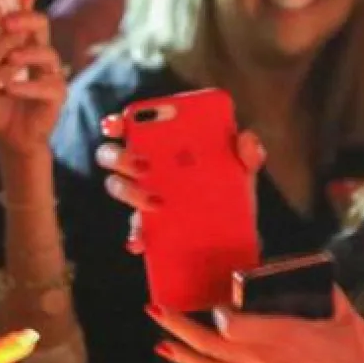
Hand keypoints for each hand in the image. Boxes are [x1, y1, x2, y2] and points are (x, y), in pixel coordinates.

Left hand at [0, 0, 67, 157]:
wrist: (8, 138)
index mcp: (20, 41)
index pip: (24, 11)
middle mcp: (38, 52)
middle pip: (40, 24)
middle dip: (24, 20)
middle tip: (5, 23)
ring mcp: (50, 72)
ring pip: (48, 53)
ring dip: (28, 53)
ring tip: (10, 58)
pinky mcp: (56, 96)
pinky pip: (49, 86)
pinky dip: (29, 86)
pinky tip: (10, 88)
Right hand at [96, 114, 264, 252]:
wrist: (235, 239)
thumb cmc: (231, 193)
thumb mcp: (243, 172)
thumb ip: (248, 154)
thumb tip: (247, 138)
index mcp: (164, 145)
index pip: (133, 126)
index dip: (118, 122)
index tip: (117, 125)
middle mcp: (147, 168)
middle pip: (115, 155)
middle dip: (119, 156)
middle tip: (142, 164)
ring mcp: (144, 197)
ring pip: (118, 187)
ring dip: (128, 192)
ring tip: (155, 202)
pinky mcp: (148, 228)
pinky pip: (133, 230)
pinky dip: (135, 235)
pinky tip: (142, 240)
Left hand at [146, 287, 363, 362]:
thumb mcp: (349, 323)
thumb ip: (331, 296)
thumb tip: (319, 276)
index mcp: (280, 336)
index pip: (232, 325)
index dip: (218, 315)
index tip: (214, 307)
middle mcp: (259, 361)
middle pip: (207, 344)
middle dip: (177, 326)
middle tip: (155, 310)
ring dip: (182, 354)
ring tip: (163, 342)